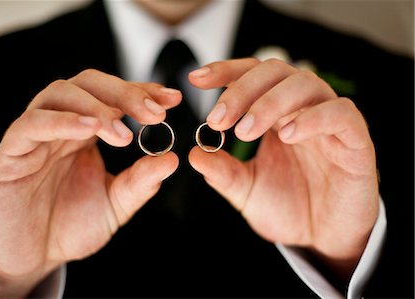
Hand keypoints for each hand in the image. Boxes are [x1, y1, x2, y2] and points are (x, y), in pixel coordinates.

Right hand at [0, 69, 179, 297]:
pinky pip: (31, 125)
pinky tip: (89, 130)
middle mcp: (62, 126)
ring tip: (123, 134)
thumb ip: (140, 183)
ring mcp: (35, 136)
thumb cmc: (70, 227)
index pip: (113, 96)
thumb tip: (172, 159)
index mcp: (86, 133)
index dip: (142, 91)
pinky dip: (62, 121)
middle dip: (125, 93)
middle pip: (88, 84)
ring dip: (97, 107)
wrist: (32, 258)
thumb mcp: (115, 205)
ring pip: (60, 94)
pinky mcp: (10, 154)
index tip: (172, 99)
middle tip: (154, 114)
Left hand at [188, 59, 378, 278]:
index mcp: (275, 115)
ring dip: (270, 103)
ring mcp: (329, 122)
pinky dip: (313, 118)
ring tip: (245, 132)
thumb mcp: (246, 191)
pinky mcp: (355, 140)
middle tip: (218, 119)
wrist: (324, 237)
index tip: (196, 79)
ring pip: (306, 84)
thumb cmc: (289, 207)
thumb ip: (223, 173)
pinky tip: (288, 135)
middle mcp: (302, 109)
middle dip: (241, 90)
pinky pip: (341, 113)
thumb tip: (193, 154)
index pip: (252, 76)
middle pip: (275, 72)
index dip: (226, 71)